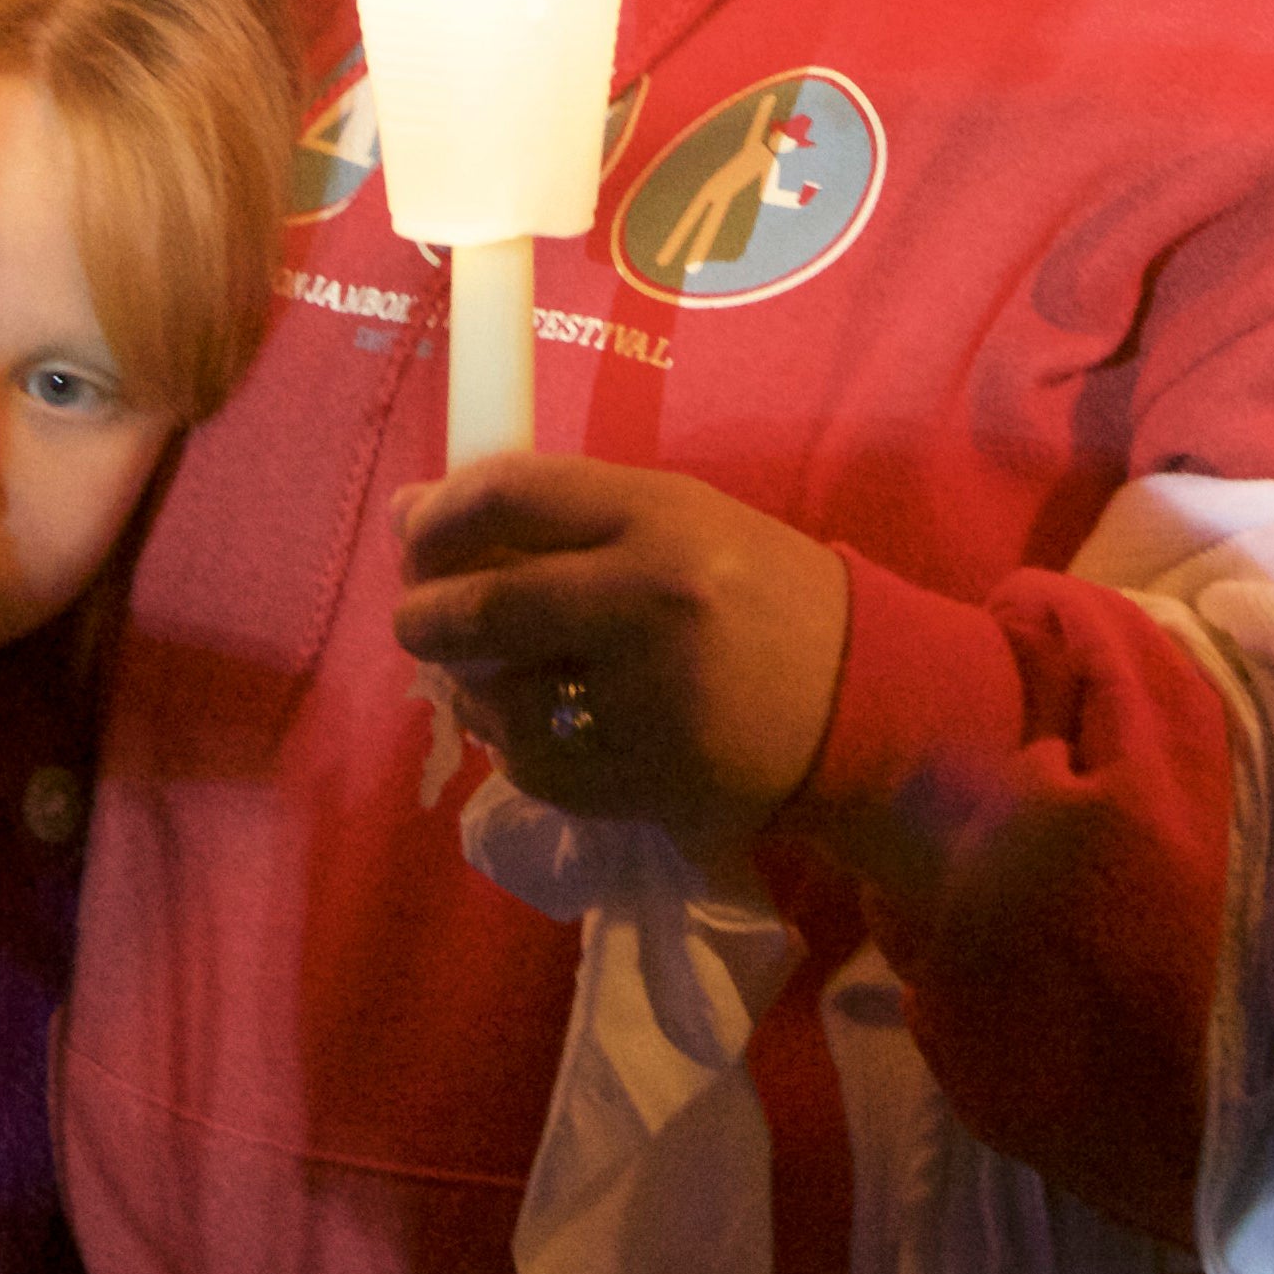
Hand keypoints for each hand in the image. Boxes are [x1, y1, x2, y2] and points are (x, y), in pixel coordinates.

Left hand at [387, 454, 851, 857]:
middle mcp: (649, 601)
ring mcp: (645, 699)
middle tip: (415, 616)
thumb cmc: (762, 593)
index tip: (411, 525)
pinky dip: (512, 744)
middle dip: (426, 612)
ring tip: (481, 676)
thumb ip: (570, 518)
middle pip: (489, 604)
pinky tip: (528, 726)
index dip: (440, 511)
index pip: (513, 494)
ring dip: (469, 687)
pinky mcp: (644, 779)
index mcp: (661, 516)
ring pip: (501, 696)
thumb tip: (424, 515)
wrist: (862, 700)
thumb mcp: (682, 521)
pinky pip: (533, 765)